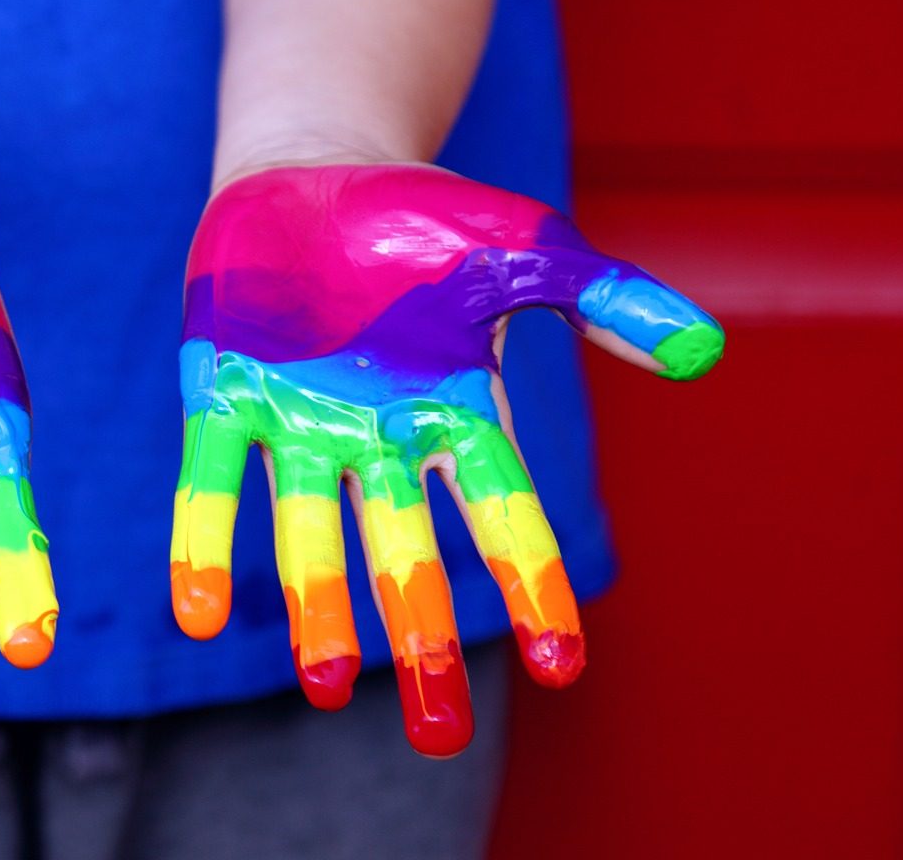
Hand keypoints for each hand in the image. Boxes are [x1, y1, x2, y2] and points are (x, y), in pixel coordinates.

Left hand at [172, 164, 721, 756]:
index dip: (532, 583)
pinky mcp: (220, 392)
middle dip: (419, 635)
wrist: (314, 169)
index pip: (504, 510)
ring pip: (310, 531)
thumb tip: (705, 351)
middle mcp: (377, 436)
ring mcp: (297, 420)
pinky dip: (205, 542)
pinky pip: (213, 480)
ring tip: (325, 689)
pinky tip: (197, 614)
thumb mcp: (525, 247)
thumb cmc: (427, 220)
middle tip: (437, 732)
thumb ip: (605, 299)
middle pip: (404, 552)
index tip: (559, 663)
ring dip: (317, 607)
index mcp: (455, 409)